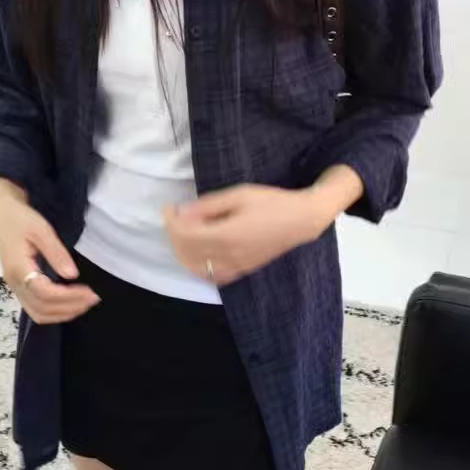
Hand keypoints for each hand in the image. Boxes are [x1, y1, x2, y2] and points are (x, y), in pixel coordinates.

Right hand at [0, 178, 98, 323]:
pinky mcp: (18, 288)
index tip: (90, 291)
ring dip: (63, 314)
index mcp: (18, 268)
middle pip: (43, 308)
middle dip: (71, 307)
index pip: (45, 293)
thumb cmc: (20, 219)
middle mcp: (14, 283)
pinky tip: (69, 304)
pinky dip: (54, 312)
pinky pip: (35, 309)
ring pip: (38, 314)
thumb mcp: (41, 229)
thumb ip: (56, 253)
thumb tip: (72, 275)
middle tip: (93, 298)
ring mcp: (14, 288)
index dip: (69, 296)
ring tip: (85, 304)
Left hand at [163, 184, 329, 286]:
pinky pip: (213, 275)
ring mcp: (236, 266)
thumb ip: (209, 206)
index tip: (168, 207)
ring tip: (182, 234)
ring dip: (182, 252)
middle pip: (187, 252)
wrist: (301, 220)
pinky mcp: (242, 270)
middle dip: (173, 234)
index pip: (185, 235)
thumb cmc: (272, 202)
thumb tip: (182, 212)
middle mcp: (228, 256)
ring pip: (197, 267)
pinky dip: (198, 266)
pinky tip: (198, 252)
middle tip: (173, 217)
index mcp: (226, 236)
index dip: (171, 221)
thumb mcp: (239, 195)